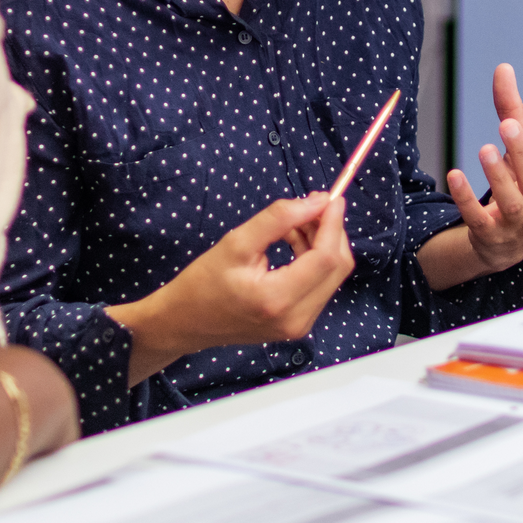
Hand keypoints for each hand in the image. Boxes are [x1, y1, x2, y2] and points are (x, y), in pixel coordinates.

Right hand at [108, 193, 354, 382]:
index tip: (330, 196)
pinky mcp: (298, 324)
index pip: (325, 258)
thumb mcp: (237, 242)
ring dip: (322, 244)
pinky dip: (314, 260)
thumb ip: (279, 219)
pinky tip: (293, 243)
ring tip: (293, 225)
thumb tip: (317, 202)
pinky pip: (320, 285)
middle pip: (337, 268)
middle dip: (331, 232)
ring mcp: (300, 325)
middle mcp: (296, 318)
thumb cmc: (204, 282)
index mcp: (278, 299)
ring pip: (331, 276)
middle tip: (312, 206)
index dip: (333, 224)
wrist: (185, 322)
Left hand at [440, 63, 522, 279]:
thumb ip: (512, 110)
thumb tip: (503, 68)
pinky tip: (454, 175)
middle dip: (522, 151)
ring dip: (498, 176)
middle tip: (508, 125)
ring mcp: (514, 221)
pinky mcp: (489, 234)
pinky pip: (478, 218)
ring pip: (511, 201)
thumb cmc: (519, 186)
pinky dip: (467, 198)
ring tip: (484, 149)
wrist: (507, 245)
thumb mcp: (519, 151)